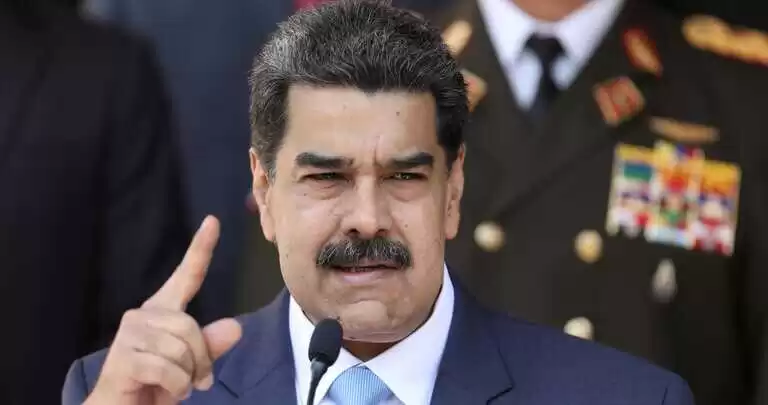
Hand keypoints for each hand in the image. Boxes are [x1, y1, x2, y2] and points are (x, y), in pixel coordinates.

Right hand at [86, 216, 241, 404]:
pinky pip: (167, 368)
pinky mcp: (121, 357)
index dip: (201, 249)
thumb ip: (211, 346)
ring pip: (180, 348)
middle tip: (197, 381)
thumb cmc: (155, 385)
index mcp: (163, 312)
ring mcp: (129, 334)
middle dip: (201, 359)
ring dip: (187, 377)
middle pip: (191, 326)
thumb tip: (235, 327)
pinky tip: (164, 391)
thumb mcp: (190, 366)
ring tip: (176, 386)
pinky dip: (175, 386)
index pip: (186, 276)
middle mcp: (142, 315)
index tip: (213, 220)